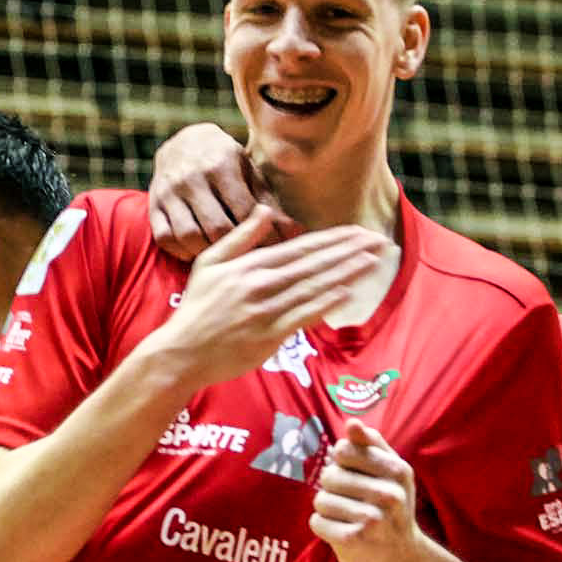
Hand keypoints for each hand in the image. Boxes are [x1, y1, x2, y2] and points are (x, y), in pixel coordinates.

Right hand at [143, 208, 385, 390]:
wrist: (182, 352)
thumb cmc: (197, 308)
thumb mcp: (210, 262)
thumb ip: (240, 236)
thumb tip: (265, 210)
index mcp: (250, 265)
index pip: (301, 247)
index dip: (334, 239)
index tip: (360, 232)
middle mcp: (261, 284)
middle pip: (315, 263)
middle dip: (350, 251)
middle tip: (380, 241)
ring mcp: (265, 310)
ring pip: (314, 286)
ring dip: (347, 273)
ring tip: (374, 261)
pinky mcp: (268, 336)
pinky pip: (302, 316)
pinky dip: (325, 303)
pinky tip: (348, 292)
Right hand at [148, 123, 291, 259]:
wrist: (184, 142)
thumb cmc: (226, 162)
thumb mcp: (250, 175)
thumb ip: (270, 205)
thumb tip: (298, 233)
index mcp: (220, 165)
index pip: (244, 212)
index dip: (262, 237)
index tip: (273, 252)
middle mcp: (191, 177)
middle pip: (216, 228)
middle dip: (236, 249)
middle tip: (249, 260)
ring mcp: (168, 192)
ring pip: (189, 236)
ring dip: (209, 253)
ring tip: (224, 257)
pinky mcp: (153, 205)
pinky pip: (165, 239)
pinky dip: (183, 251)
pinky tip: (199, 250)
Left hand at [310, 419, 423, 561]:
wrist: (403, 560)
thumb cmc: (392, 508)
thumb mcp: (392, 473)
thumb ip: (371, 445)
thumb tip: (352, 423)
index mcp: (397, 471)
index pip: (343, 450)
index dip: (340, 462)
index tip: (353, 474)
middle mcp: (388, 493)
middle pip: (329, 475)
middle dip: (333, 488)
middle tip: (351, 501)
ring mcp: (372, 518)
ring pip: (320, 499)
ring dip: (328, 510)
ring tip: (347, 518)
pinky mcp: (354, 540)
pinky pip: (317, 522)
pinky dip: (323, 527)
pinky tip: (341, 532)